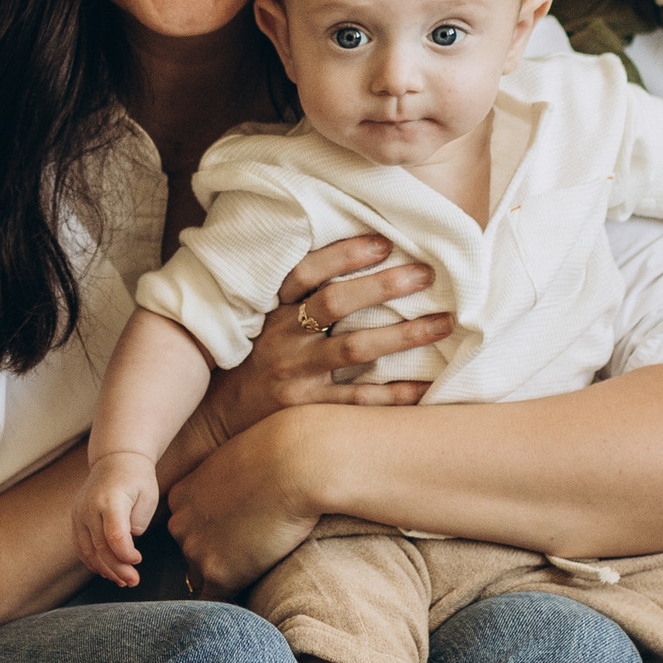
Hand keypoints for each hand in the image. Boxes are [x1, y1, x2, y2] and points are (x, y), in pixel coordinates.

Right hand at [74, 456, 157, 589]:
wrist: (115, 459)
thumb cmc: (136, 478)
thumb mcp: (148, 495)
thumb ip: (139, 520)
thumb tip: (128, 542)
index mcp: (109, 500)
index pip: (114, 536)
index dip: (126, 554)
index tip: (138, 559)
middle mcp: (89, 508)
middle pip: (100, 548)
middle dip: (117, 569)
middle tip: (133, 581)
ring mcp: (79, 514)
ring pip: (87, 551)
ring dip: (104, 569)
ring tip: (122, 580)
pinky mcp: (75, 518)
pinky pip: (80, 546)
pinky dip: (91, 562)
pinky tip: (105, 571)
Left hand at [160, 411, 333, 598]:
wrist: (296, 464)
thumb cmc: (278, 455)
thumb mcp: (235, 464)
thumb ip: (226, 489)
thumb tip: (238, 505)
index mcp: (181, 497)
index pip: (189, 529)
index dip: (215, 535)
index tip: (240, 533)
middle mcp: (180, 525)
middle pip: (192, 555)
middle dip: (218, 557)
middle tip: (253, 550)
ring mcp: (196, 551)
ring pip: (205, 579)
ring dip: (228, 577)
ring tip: (261, 564)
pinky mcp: (219, 573)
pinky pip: (217, 601)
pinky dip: (233, 602)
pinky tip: (254, 590)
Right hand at [166, 234, 448, 474]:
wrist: (219, 421)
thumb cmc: (257, 363)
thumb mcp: (267, 324)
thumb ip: (301, 299)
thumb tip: (358, 265)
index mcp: (274, 311)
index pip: (306, 272)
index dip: (343, 254)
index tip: (384, 241)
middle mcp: (283, 338)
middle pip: (334, 303)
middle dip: (382, 286)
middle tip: (426, 274)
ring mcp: (296, 375)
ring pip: (354, 349)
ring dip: (402, 335)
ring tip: (443, 322)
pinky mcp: (307, 412)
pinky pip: (360, 401)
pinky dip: (395, 394)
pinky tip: (428, 386)